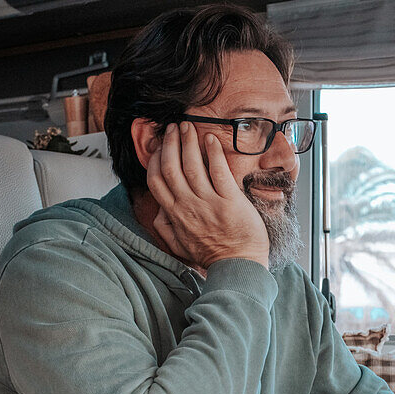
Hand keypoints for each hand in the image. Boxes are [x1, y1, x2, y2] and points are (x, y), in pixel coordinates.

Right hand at [145, 122, 268, 267]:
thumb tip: (158, 213)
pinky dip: (213, 153)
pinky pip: (218, 171)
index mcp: (175, 215)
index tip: (160, 146)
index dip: (155, 159)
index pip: (156, 180)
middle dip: (170, 143)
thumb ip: (167, 228)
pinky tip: (210, 139)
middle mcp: (188, 206)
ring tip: (188, 126)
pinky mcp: (230, 201)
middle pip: (171, 167)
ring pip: (191, 165)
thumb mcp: (180, 246)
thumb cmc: (213, 256)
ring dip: (188, 142)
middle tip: (173, 128)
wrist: (238, 267)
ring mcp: (208, 203)